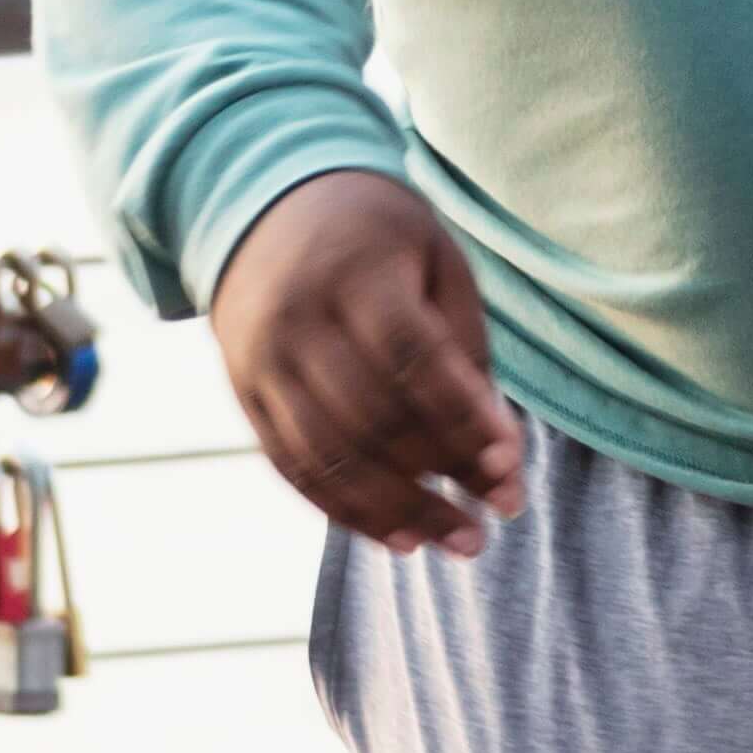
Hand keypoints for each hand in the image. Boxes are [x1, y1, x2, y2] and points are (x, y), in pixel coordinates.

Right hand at [213, 168, 518, 552]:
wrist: (269, 212)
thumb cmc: (381, 241)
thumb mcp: (437, 263)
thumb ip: (465, 350)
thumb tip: (496, 450)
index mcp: (354, 273)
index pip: (410, 357)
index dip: (459, 416)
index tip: (508, 462)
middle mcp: (295, 322)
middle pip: (368, 417)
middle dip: (438, 476)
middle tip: (498, 517)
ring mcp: (259, 364)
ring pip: (326, 456)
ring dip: (395, 511)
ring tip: (456, 540)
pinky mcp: (244, 397)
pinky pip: (292, 467)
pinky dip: (346, 511)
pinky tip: (398, 536)